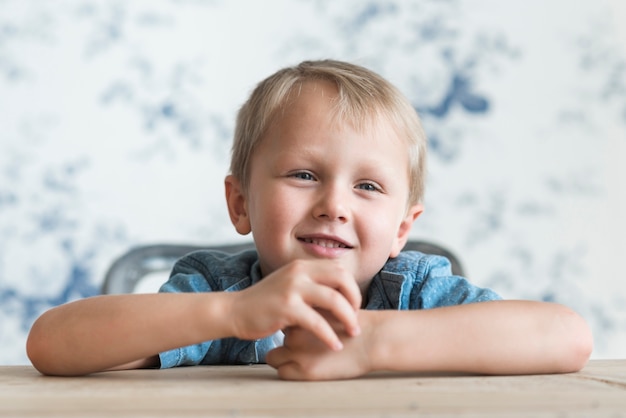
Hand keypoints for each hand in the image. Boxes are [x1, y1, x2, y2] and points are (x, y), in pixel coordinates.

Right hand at [229, 259, 361, 350]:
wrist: (235, 311)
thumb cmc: (266, 303)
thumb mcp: (290, 285)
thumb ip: (311, 285)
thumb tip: (338, 295)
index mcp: (302, 266)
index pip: (339, 269)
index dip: (351, 288)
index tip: (353, 307)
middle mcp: (299, 272)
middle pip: (342, 279)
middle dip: (355, 299)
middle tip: (356, 319)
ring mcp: (293, 288)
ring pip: (334, 300)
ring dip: (348, 318)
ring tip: (353, 333)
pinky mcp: (287, 307)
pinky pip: (317, 322)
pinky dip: (329, 336)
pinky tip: (335, 346)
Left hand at [266, 310, 374, 380]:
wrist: (373, 339)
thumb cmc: (356, 323)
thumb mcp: (331, 306)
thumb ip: (312, 309)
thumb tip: (300, 314)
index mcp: (300, 312)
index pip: (281, 319)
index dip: (289, 324)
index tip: (300, 330)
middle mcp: (293, 330)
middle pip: (276, 337)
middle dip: (286, 341)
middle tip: (304, 345)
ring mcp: (297, 350)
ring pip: (274, 356)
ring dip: (285, 357)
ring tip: (306, 357)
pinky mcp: (304, 369)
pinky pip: (282, 372)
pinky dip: (290, 371)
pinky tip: (307, 367)